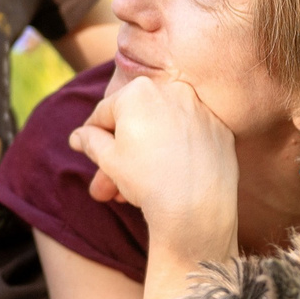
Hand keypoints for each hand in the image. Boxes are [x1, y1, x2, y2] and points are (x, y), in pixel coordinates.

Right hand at [66, 71, 237, 248]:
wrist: (196, 207)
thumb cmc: (147, 179)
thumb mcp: (108, 159)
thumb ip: (90, 140)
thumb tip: (79, 136)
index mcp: (138, 91)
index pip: (106, 112)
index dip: (94, 134)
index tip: (89, 149)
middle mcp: (172, 90)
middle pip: (137, 120)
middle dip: (121, 151)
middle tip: (109, 180)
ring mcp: (200, 109)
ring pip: (163, 129)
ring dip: (147, 154)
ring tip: (134, 189)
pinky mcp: (220, 129)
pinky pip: (190, 137)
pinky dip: (178, 151)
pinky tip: (168, 176)